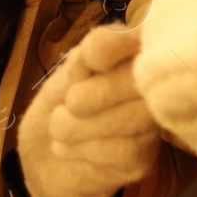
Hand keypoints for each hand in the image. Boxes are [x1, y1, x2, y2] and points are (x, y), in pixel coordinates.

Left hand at [17, 24, 157, 196]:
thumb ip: (84, 59)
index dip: (114, 46)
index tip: (89, 59)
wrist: (43, 155)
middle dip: (100, 92)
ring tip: (58, 126)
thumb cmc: (60, 103)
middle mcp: (153, 85)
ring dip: (83, 125)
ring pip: (135, 117)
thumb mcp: (65, 74)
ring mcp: (152, 123)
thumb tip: (96, 52)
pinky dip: (86, 149)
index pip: (139, 38)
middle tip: (70, 102)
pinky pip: (125, 150)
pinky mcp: (145, 158)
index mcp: (134, 52)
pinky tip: (65, 147)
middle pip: (141, 79)